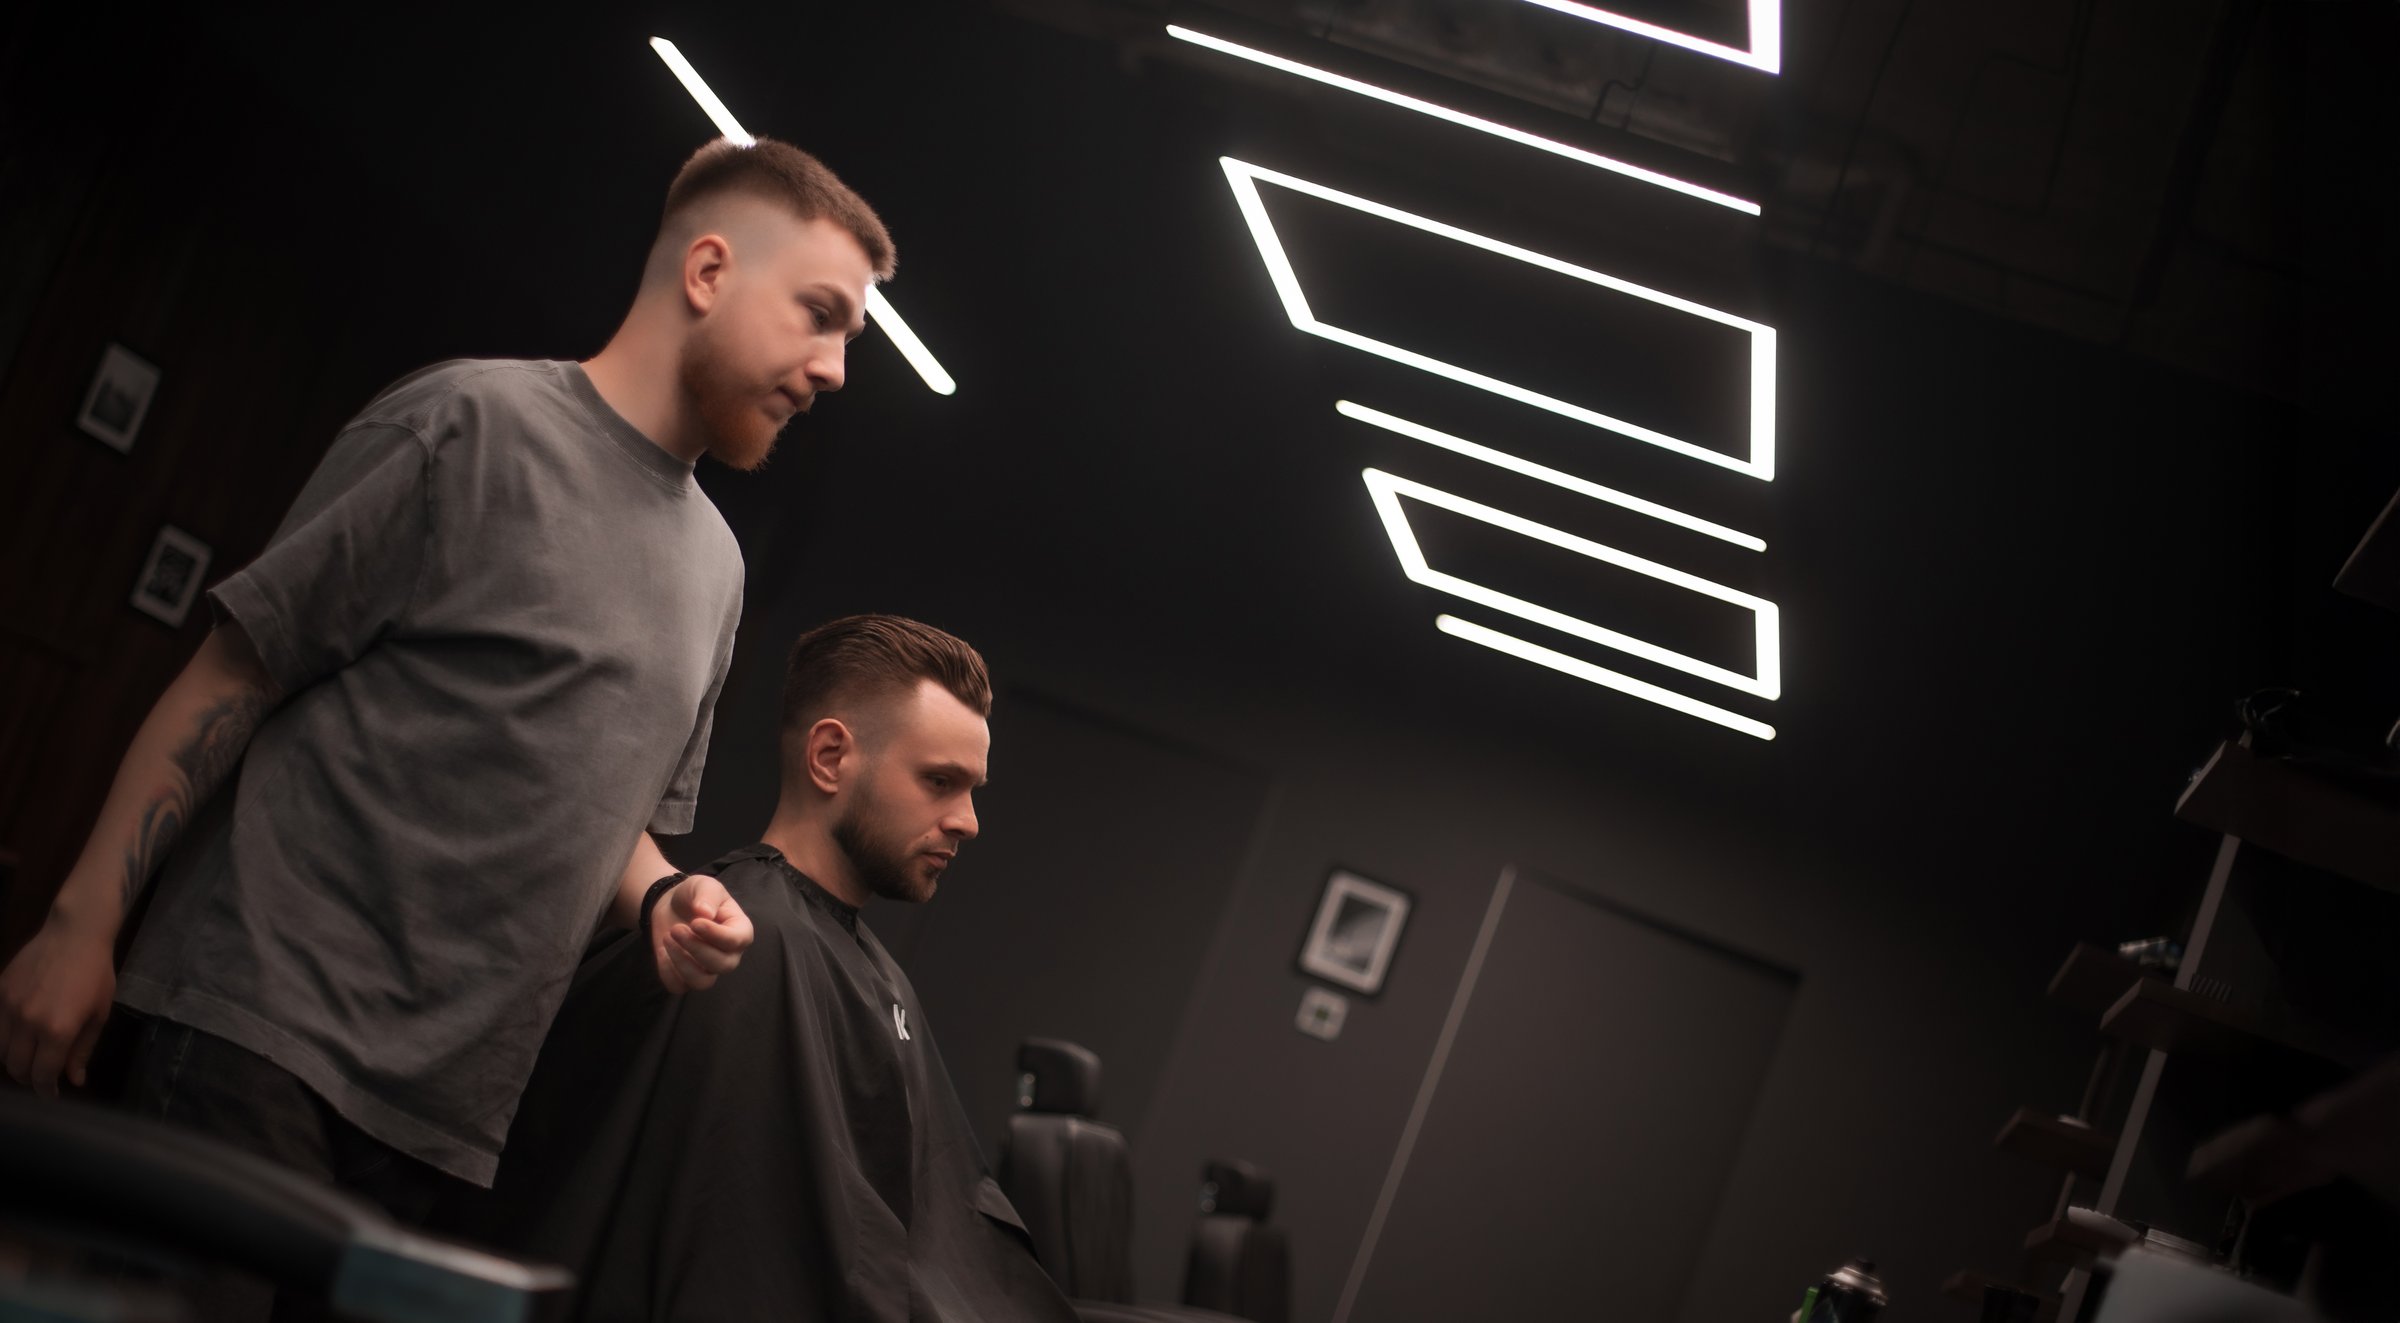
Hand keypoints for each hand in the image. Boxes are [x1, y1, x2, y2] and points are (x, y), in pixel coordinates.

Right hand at [0, 918, 117, 1096]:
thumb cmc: (95, 974)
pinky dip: (2, 1039)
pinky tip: (16, 1038)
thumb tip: (74, 1081)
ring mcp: (8, 1006)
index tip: (50, 1094)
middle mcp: (27, 1021)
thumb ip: (82, 1050)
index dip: (45, 1090)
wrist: (74, 934)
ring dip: (13, 1061)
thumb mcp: (99, 1014)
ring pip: (0, 1051)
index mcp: (58, 1030)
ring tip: (28, 1059)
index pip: (42, 1074)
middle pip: (16, 1067)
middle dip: (28, 1079)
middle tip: (40, 1078)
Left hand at [649, 874, 752, 993]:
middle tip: (676, 929)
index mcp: (739, 930)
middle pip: (722, 965)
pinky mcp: (686, 977)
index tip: (695, 922)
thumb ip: (707, 896)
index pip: (738, 941)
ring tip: (667, 938)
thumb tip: (704, 913)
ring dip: (682, 963)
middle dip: (696, 948)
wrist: (671, 905)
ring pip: (703, 982)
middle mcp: (729, 954)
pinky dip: (667, 972)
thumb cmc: (694, 896)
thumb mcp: (703, 885)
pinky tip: (661, 951)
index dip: (716, 935)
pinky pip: (679, 987)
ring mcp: (708, 969)